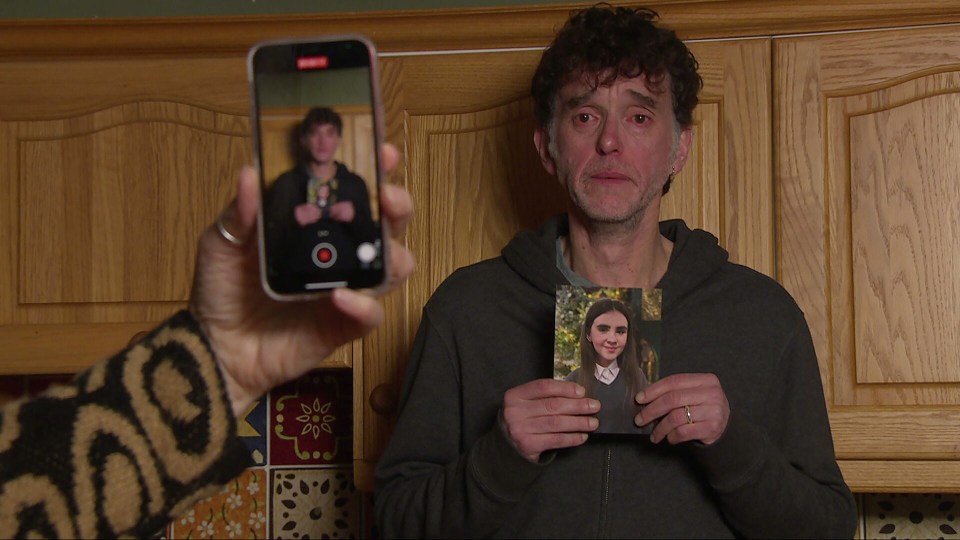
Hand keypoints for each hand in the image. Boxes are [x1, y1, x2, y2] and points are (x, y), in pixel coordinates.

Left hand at [189, 144, 414, 417]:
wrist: (215, 346)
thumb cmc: (221, 289)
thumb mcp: (222, 242)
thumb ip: (239, 212)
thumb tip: (249, 172)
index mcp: (315, 225)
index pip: (354, 192)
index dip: (376, 170)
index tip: (384, 152)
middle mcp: (339, 253)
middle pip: (388, 225)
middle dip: (399, 206)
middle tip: (389, 196)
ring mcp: (347, 288)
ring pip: (395, 268)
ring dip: (395, 255)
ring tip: (381, 249)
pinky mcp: (344, 324)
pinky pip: (371, 314)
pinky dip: (363, 305)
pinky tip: (342, 296)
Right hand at [500, 379, 598, 462]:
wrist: (505, 445)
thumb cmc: (522, 419)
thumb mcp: (525, 402)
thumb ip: (544, 396)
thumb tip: (578, 394)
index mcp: (515, 395)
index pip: (544, 387)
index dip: (565, 388)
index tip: (582, 391)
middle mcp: (515, 411)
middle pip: (553, 405)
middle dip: (577, 405)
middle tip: (594, 406)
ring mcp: (520, 429)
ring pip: (556, 423)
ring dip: (579, 422)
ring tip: (593, 422)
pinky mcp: (528, 445)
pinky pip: (555, 440)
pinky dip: (572, 438)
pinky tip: (582, 436)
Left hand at [635, 373, 729, 444]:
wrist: (725, 428)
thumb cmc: (702, 409)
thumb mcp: (693, 395)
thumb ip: (675, 392)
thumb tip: (644, 398)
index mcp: (706, 380)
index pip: (674, 381)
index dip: (653, 390)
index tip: (638, 399)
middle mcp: (712, 393)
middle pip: (673, 399)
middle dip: (652, 410)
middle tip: (639, 419)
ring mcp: (714, 410)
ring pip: (676, 417)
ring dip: (660, 428)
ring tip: (654, 435)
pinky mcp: (713, 428)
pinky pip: (683, 432)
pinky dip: (672, 436)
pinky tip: (669, 438)